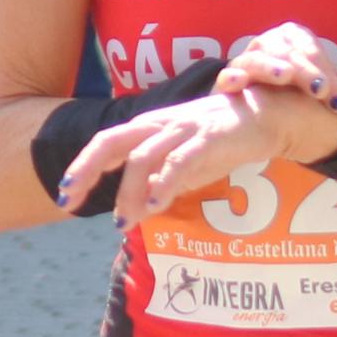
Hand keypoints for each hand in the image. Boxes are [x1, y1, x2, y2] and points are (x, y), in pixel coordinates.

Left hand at [53, 82, 336, 229]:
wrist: (271, 115)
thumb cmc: (223, 141)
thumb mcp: (184, 166)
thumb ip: (157, 186)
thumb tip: (131, 216)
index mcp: (152, 127)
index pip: (107, 142)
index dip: (81, 167)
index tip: (65, 196)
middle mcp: (162, 123)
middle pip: (112, 141)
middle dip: (85, 169)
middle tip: (68, 200)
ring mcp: (186, 128)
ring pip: (144, 156)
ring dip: (128, 191)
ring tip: (123, 221)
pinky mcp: (211, 136)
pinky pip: (182, 160)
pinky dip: (165, 183)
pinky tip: (157, 206)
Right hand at [211, 22, 336, 113]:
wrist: (264, 118)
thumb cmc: (297, 96)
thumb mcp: (328, 89)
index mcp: (294, 41)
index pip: (310, 46)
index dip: (326, 69)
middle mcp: (269, 47)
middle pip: (285, 49)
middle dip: (305, 70)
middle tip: (321, 92)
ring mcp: (245, 64)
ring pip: (255, 58)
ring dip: (271, 66)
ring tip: (285, 77)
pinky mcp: (228, 85)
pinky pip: (226, 77)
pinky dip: (233, 77)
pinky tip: (242, 84)